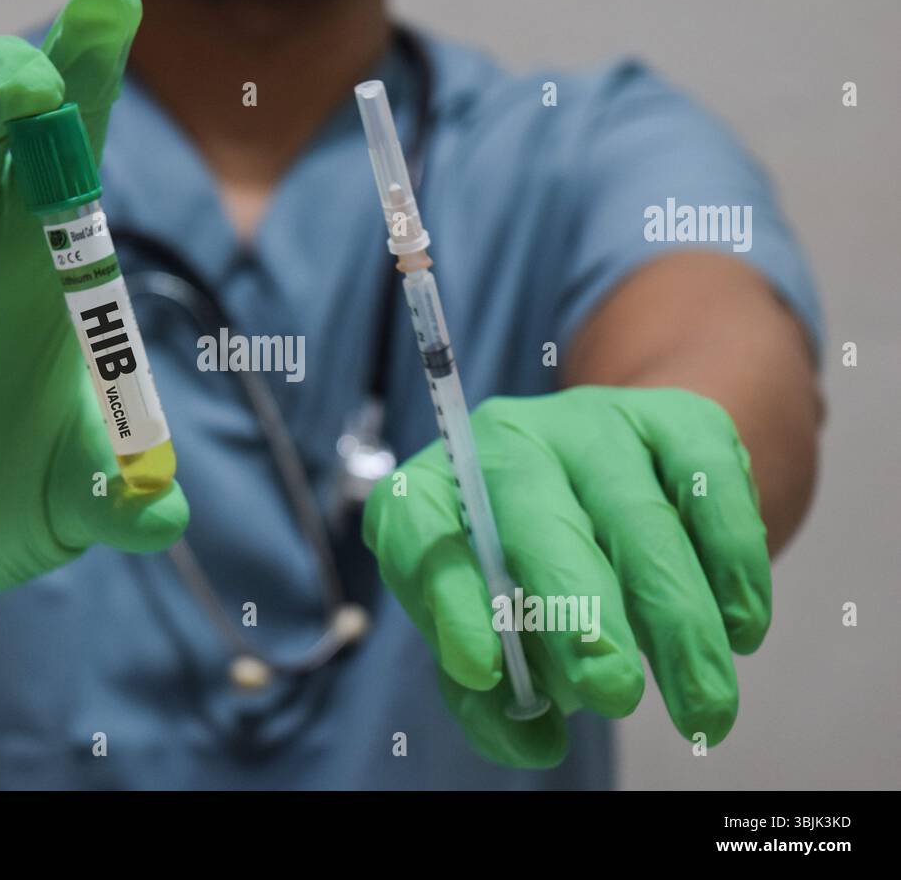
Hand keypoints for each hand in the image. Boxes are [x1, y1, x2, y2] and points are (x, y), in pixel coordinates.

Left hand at [363, 385, 769, 766]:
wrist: (627, 483)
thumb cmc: (536, 580)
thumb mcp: (494, 634)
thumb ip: (493, 700)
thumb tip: (534, 741)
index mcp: (434, 488)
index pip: (417, 525)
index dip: (448, 598)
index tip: (481, 671)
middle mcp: (505, 441)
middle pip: (534, 516)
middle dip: (578, 611)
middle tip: (612, 693)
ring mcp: (593, 422)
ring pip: (638, 518)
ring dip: (678, 621)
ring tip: (702, 707)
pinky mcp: (676, 417)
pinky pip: (711, 487)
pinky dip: (733, 566)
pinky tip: (741, 630)